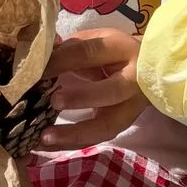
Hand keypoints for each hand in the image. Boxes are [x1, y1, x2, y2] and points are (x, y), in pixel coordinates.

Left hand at [40, 24, 143, 150]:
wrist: (149, 69)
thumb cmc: (113, 53)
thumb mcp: (96, 40)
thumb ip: (69, 48)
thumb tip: (38, 57)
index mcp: (122, 49)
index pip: (91, 53)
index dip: (63, 61)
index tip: (36, 69)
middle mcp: (132, 80)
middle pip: (113, 92)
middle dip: (82, 98)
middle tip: (54, 102)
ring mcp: (130, 108)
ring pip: (107, 126)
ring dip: (74, 134)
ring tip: (44, 137)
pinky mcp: (121, 126)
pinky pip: (97, 139)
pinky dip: (70, 144)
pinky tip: (46, 145)